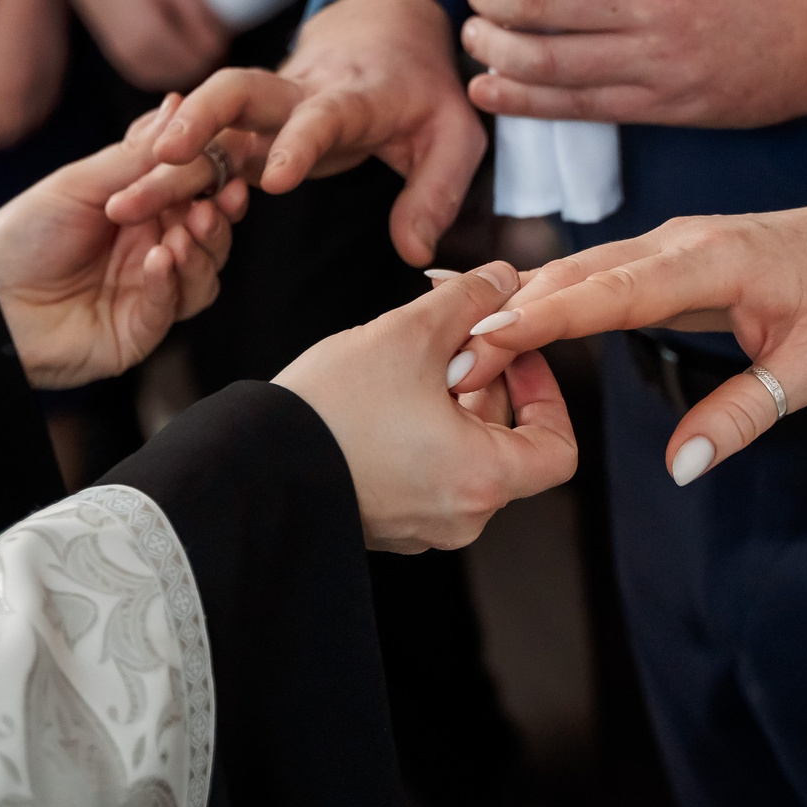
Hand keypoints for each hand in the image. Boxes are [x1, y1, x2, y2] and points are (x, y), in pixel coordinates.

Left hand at [0, 110, 252, 388]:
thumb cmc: (26, 234)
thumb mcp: (80, 184)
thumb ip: (135, 155)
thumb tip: (178, 103)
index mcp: (145, 209)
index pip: (197, 191)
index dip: (215, 178)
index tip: (228, 160)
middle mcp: (156, 247)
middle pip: (211, 233)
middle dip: (219, 216)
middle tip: (217, 202)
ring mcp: (152, 290)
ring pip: (204, 273)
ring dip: (203, 251)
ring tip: (185, 232)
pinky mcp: (142, 329)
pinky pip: (173, 306)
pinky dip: (171, 281)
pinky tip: (160, 259)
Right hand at [56, 0, 228, 94]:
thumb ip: (197, 12)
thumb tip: (219, 41)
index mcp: (149, 38)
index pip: (202, 58)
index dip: (217, 41)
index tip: (219, 21)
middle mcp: (137, 59)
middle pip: (192, 71)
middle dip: (206, 51)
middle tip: (210, 24)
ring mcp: (129, 64)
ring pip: (178, 76)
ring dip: (192, 57)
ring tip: (193, 27)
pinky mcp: (127, 64)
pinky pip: (162, 74)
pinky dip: (176, 62)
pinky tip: (177, 37)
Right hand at [106, 0, 484, 265]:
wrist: (384, 29)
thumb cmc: (423, 88)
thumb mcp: (455, 136)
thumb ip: (436, 194)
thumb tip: (414, 251)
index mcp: (353, 96)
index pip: (322, 116)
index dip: (298, 143)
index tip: (275, 178)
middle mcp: (298, 93)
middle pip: (239, 90)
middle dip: (199, 119)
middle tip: (162, 155)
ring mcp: (265, 106)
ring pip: (206, 117)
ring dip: (165, 153)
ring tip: (123, 198)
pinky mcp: (245, 121)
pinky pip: (200, 138)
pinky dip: (164, 162)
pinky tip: (127, 194)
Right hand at [275, 262, 579, 550]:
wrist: (247, 465)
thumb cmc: (331, 408)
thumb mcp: (409, 333)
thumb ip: (468, 300)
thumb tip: (503, 278)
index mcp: (483, 480)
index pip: (559, 448)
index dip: (548, 393)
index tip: (513, 355)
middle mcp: (461, 517)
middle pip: (510, 446)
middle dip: (489, 386)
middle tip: (453, 341)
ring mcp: (423, 527)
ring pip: (466, 457)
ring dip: (452, 406)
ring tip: (409, 364)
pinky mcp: (387, 524)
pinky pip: (428, 474)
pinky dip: (422, 434)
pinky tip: (382, 396)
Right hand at [451, 157, 806, 483]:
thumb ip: (743, 416)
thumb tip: (682, 466)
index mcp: (714, 262)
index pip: (616, 288)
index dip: (549, 312)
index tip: (488, 332)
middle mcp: (678, 242)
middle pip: (578, 274)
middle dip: (510, 312)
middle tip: (449, 358)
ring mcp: (665, 242)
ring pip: (577, 269)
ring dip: (517, 303)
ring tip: (453, 342)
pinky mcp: (659, 254)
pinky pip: (592, 272)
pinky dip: (543, 296)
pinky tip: (498, 317)